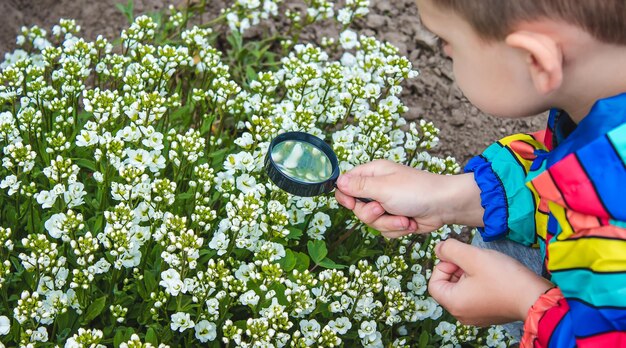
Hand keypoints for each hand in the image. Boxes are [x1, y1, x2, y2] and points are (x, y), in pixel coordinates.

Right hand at [334, 159, 483, 237]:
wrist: (444, 206)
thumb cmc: (416, 191)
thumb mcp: (383, 187)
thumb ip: (358, 186)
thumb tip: (337, 181)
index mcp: (372, 174)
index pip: (346, 184)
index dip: (345, 196)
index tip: (351, 204)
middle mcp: (377, 188)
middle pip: (357, 208)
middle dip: (372, 214)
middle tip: (384, 209)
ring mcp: (386, 204)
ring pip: (371, 222)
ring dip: (388, 224)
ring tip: (404, 218)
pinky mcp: (395, 218)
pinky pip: (384, 230)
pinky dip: (396, 229)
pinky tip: (409, 223)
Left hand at [428, 239, 552, 325]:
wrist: (536, 297)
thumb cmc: (504, 278)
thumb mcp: (472, 256)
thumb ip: (450, 249)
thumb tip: (438, 249)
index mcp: (454, 303)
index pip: (434, 282)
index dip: (443, 265)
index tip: (460, 258)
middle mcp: (461, 314)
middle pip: (447, 286)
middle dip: (457, 269)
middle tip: (474, 261)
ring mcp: (476, 316)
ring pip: (462, 289)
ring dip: (469, 274)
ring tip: (485, 267)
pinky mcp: (488, 314)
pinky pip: (474, 296)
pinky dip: (479, 283)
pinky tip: (493, 276)